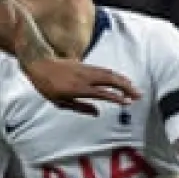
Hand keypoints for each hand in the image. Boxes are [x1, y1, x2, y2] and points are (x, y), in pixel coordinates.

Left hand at [23, 59, 139, 115]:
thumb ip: (80, 107)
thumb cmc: (47, 86)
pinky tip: (120, 80)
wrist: (40, 64)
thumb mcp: (60, 102)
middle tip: (138, 95)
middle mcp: (85, 77)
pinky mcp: (86, 65)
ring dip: (123, 81)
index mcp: (78, 88)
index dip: (116, 98)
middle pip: (111, 80)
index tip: (126, 103)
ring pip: (109, 73)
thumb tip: (97, 113)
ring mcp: (86, 69)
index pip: (102, 93)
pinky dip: (115, 75)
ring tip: (133, 89)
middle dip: (126, 87)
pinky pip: (104, 70)